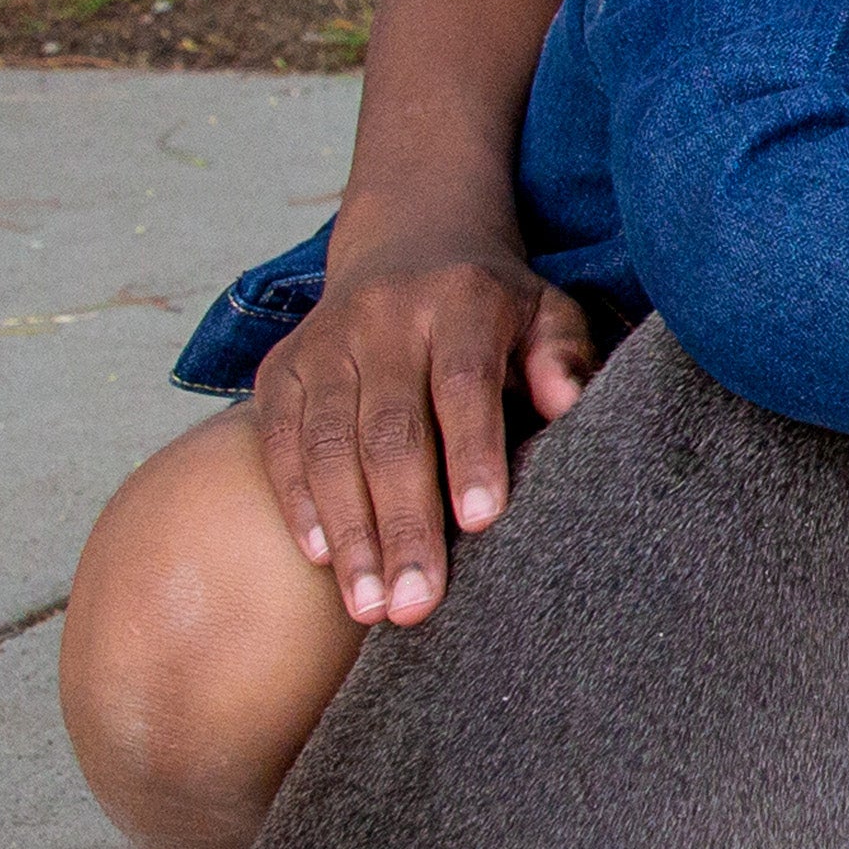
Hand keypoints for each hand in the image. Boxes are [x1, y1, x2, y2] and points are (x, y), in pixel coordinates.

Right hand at [245, 250, 599, 626]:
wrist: (408, 242)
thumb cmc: (494, 306)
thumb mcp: (547, 310)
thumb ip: (563, 355)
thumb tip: (568, 403)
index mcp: (461, 299)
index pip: (463, 382)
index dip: (471, 452)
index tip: (481, 523)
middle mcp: (384, 315)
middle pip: (391, 429)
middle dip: (403, 522)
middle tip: (415, 604)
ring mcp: (324, 340)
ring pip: (328, 443)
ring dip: (348, 531)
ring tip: (369, 605)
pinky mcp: (280, 367)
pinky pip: (280, 440)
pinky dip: (297, 501)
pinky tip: (319, 558)